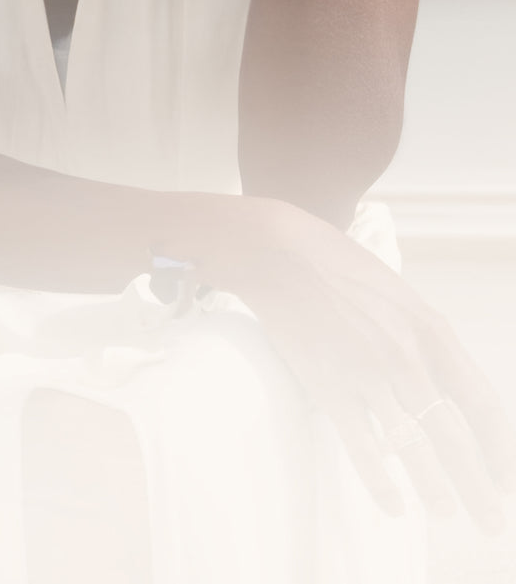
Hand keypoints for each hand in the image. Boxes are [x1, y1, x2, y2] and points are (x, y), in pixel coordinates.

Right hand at [200, 194, 515, 530]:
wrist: (281, 253)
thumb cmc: (340, 267)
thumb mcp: (400, 295)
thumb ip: (425, 338)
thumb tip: (445, 384)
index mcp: (431, 331)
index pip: (480, 402)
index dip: (498, 448)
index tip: (505, 478)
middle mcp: (407, 356)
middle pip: (453, 436)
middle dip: (477, 485)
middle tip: (490, 521)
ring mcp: (368, 374)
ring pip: (414, 448)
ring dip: (435, 488)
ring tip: (447, 512)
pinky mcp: (330, 387)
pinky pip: (363, 447)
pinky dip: (381, 483)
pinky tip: (393, 505)